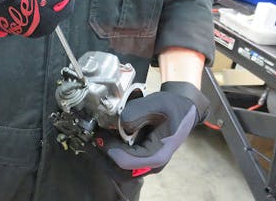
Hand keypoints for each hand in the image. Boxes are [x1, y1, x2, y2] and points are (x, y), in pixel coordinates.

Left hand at [93, 81, 209, 177]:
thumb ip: (138, 111)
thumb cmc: (173, 107)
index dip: (110, 149)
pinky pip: (122, 161)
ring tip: (94, 139)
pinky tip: (102, 138)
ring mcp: (146, 161)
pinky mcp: (140, 156)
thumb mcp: (158, 102)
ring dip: (104, 157)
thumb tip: (120, 122)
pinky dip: (109, 152)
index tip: (99, 134)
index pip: (128, 162)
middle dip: (103, 158)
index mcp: (158, 154)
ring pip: (120, 169)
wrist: (184, 109)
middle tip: (91, 140)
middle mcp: (151, 163)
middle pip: (121, 172)